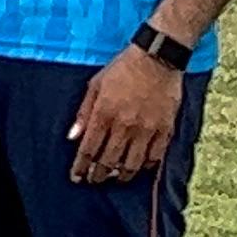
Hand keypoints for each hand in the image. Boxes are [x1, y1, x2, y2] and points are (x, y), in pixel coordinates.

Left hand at [69, 47, 183, 186]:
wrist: (157, 56)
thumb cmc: (123, 68)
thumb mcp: (96, 85)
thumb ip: (84, 112)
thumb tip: (72, 137)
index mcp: (104, 113)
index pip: (88, 149)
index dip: (80, 167)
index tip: (76, 177)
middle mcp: (124, 125)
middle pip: (108, 161)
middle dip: (98, 175)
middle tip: (94, 180)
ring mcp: (146, 129)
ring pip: (132, 164)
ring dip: (121, 176)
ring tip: (116, 178)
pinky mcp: (164, 129)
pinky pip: (155, 156)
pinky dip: (146, 166)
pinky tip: (140, 168)